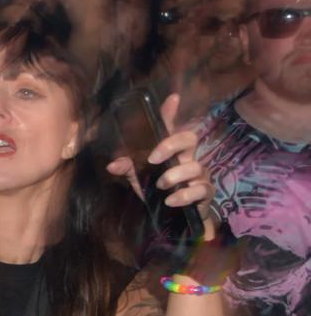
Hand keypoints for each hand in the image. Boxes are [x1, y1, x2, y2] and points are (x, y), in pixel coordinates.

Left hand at [106, 93, 218, 239]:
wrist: (172, 217)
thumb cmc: (157, 190)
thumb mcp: (138, 178)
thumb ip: (127, 169)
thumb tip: (112, 165)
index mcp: (172, 151)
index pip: (172, 128)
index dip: (172, 113)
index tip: (172, 98)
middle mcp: (188, 158)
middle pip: (190, 138)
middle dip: (171, 145)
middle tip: (152, 159)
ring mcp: (199, 175)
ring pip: (196, 166)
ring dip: (175, 176)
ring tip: (160, 186)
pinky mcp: (204, 193)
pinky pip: (201, 189)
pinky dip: (185, 195)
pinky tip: (170, 200)